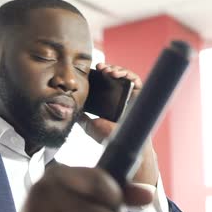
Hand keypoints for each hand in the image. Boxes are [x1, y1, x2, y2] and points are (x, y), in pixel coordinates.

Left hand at [80, 63, 158, 185]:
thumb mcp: (89, 125)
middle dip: (106, 69)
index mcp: (108, 102)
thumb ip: (81, 117)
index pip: (103, 83)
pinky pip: (135, 79)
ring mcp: (130, 95)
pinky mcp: (140, 95)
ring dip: (115, 69)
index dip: (98, 75)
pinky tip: (117, 74)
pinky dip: (127, 74)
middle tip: (99, 67)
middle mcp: (119, 97)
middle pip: (113, 77)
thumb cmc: (108, 137)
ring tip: (107, 70)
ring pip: (124, 75)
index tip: (91, 71)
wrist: (121, 143)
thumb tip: (70, 111)